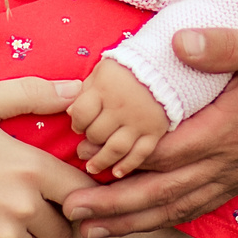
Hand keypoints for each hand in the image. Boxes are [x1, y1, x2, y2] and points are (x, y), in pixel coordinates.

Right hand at [0, 78, 94, 237]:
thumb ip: (31, 93)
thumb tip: (77, 89)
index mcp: (26, 166)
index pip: (80, 189)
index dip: (79, 189)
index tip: (65, 188)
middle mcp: (20, 207)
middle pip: (64, 226)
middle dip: (57, 217)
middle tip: (38, 207)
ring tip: (9, 219)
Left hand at [62, 24, 237, 237]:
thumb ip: (222, 45)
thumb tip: (179, 43)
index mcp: (228, 129)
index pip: (166, 153)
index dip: (123, 160)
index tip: (85, 161)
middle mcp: (230, 161)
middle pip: (163, 193)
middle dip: (116, 207)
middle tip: (72, 214)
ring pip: (178, 207)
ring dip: (134, 221)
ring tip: (93, 230)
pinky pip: (199, 206)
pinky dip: (167, 218)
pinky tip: (143, 223)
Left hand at [68, 58, 169, 176]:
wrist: (167, 65)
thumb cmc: (130, 66)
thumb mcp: (104, 69)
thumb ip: (86, 89)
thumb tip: (70, 112)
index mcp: (105, 88)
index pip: (82, 113)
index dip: (76, 122)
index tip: (78, 124)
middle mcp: (121, 107)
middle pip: (96, 133)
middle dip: (89, 139)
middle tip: (88, 141)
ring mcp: (139, 121)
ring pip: (115, 148)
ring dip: (101, 161)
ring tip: (91, 167)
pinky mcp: (155, 130)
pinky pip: (141, 153)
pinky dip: (128, 165)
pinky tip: (117, 172)